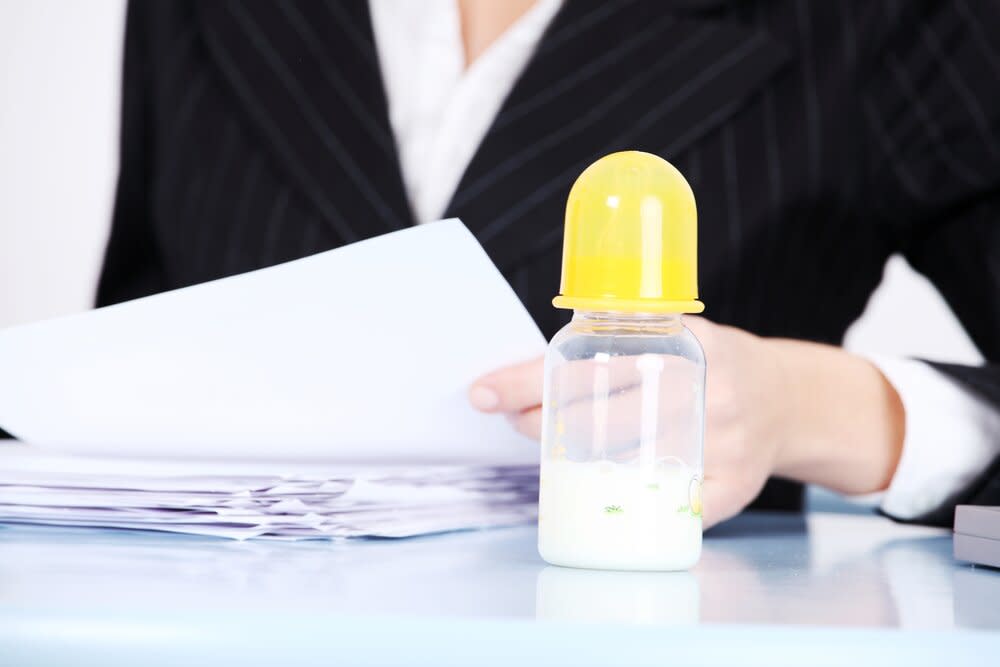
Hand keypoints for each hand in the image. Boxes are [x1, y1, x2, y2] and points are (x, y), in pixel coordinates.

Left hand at [469, 316, 904, 528]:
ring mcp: (722, 444)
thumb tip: (528, 370)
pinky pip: (671, 509)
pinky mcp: (733, 486)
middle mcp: (704, 392)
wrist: (788, 399)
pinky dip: (630, 506)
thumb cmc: (708, 365)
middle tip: (518, 420)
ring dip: (573, 462)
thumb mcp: (669, 333)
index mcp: (682, 345)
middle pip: (599, 421)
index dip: (528, 382)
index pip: (587, 366)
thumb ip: (614, 341)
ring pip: (626, 466)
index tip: (483, 394)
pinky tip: (602, 494)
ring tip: (550, 446)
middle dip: (541, 424)